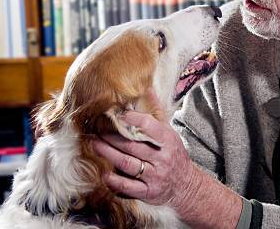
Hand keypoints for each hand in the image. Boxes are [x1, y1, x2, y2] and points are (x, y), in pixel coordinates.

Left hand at [92, 90, 198, 212]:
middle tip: (95, 129)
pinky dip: (115, 180)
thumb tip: (147, 88)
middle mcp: (162, 157)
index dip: (131, 118)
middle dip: (111, 137)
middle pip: (132, 145)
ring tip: (94, 145)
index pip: (148, 126)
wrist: (185, 185)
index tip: (117, 114)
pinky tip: (104, 173)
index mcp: (168, 140)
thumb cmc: (173, 154)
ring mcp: (155, 176)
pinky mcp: (148, 192)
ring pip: (127, 163)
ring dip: (108, 154)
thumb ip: (156, 113)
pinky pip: (129, 186)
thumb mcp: (170, 133)